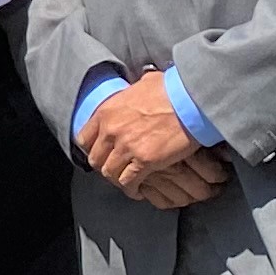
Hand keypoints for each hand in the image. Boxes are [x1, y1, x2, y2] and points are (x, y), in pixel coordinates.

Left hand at [79, 75, 229, 209]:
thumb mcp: (143, 84)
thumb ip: (133, 93)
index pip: (84, 138)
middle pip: (95, 159)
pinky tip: (137, 190)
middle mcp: (111, 130)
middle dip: (104, 166)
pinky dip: (131, 188)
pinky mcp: (144, 161)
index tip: (101, 152)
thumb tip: (140, 90)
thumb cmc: (172, 89)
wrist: (191, 100)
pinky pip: (128, 182)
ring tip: (126, 181)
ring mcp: (126, 146)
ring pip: (109, 173)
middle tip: (115, 169)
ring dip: (117, 179)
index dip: (92, 148)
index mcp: (107, 111)